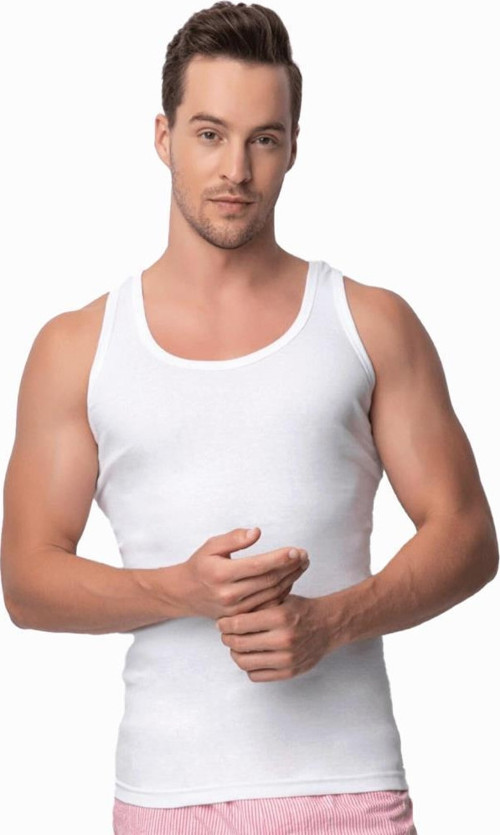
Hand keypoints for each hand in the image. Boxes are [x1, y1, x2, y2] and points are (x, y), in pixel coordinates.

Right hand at [176, 527, 308, 619]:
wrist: (185, 594)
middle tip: (305, 555)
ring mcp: (236, 609)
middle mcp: (229, 594)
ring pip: (271, 594)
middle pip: (268, 581)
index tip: (296, 550)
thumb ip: (234, 538)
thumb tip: (257, 532)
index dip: (279, 558)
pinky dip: (283, 592)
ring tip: (303, 565)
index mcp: (221, 574)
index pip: (257, 565)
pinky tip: (291, 579)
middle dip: (290, 567)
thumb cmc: (201, 565)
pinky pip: (268, 605)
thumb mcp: (211, 546)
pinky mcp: (241, 617)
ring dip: (291, 579)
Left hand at [216, 594, 331, 681]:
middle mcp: (283, 639)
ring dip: (235, 654)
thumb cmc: (301, 610)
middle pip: (239, 645)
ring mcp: (287, 658)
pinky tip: (251, 656)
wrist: (328, 625)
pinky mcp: (289, 672)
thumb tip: (227, 615)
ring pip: (245, 663)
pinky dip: (249, 667)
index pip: (239, 624)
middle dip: (226, 639)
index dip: (224, 624)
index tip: (221, 623)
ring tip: (237, 646)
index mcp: (279, 616)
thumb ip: (256, 606)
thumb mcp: (279, 598)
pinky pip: (256, 675)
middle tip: (225, 634)